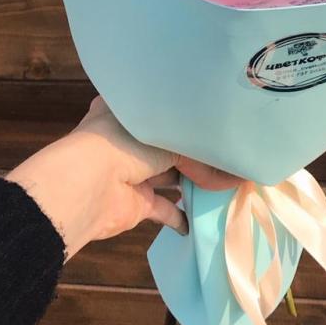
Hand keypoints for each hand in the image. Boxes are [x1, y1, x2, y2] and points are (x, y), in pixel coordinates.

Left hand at [6, 97, 241, 259]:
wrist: (90, 185)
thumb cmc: (126, 142)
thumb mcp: (170, 136)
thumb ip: (200, 154)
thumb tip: (235, 173)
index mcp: (128, 110)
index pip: (160, 108)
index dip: (186, 113)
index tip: (214, 117)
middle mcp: (128, 139)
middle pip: (168, 145)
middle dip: (194, 152)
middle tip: (229, 152)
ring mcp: (131, 172)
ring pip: (168, 176)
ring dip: (192, 182)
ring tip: (227, 181)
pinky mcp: (135, 203)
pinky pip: (164, 209)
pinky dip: (182, 216)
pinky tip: (206, 215)